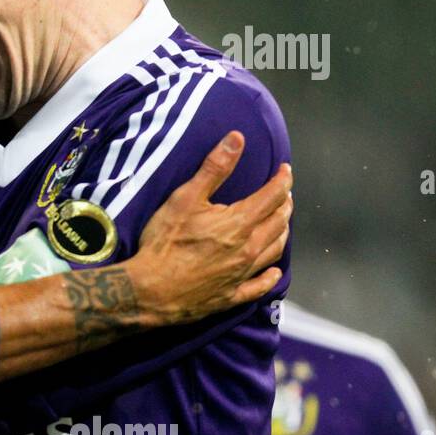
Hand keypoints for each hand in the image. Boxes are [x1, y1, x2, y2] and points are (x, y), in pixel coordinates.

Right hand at [130, 131, 291, 324]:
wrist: (150, 290)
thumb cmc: (164, 243)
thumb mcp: (185, 198)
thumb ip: (214, 168)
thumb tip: (237, 139)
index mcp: (239, 222)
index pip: (273, 196)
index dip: (282, 180)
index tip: (285, 170)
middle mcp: (248, 248)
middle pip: (279, 223)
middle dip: (284, 204)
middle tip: (283, 195)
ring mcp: (242, 274)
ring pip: (275, 251)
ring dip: (282, 233)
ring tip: (281, 224)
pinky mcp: (232, 295)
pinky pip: (260, 286)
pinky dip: (270, 276)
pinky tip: (273, 272)